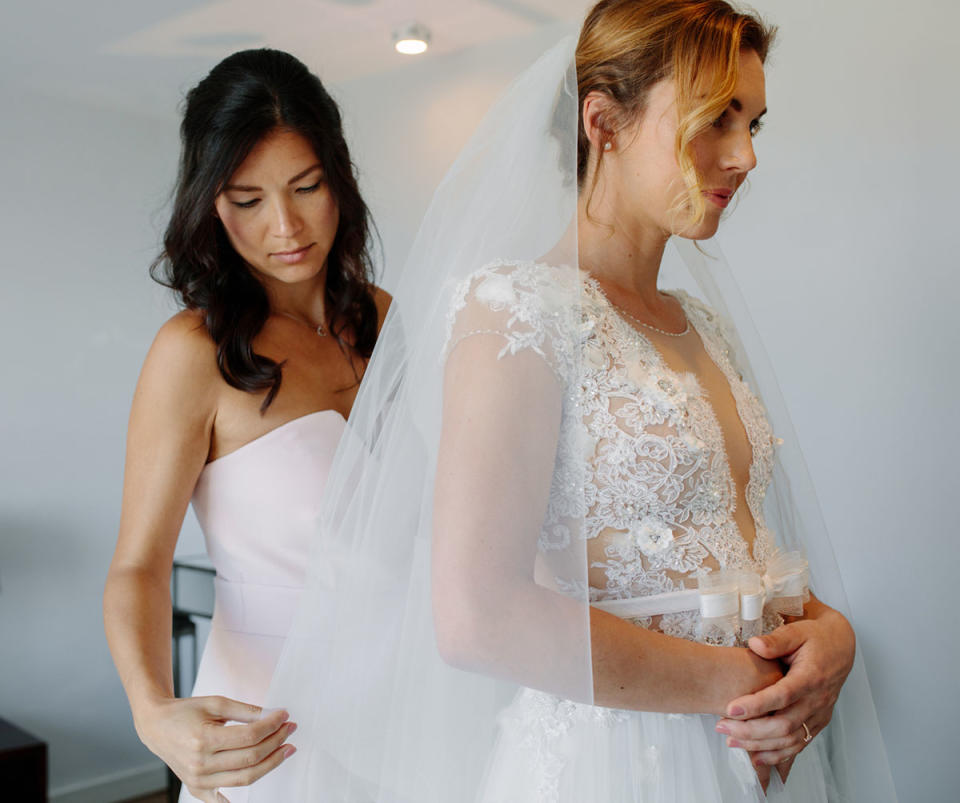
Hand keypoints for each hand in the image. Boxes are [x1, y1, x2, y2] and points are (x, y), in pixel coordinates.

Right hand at [134, 696, 295, 801]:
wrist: (157, 727)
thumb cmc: (186, 712)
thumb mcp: (216, 703)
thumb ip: (245, 710)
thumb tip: (273, 715)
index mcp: (204, 740)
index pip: (250, 736)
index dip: (272, 725)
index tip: (285, 715)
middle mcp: (200, 764)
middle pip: (250, 758)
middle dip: (276, 743)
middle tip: (290, 729)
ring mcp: (198, 780)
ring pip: (244, 778)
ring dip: (270, 763)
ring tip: (286, 748)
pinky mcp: (196, 788)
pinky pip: (222, 798)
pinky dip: (238, 797)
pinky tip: (256, 783)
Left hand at [715, 608, 854, 776]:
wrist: (840, 647)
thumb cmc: (815, 638)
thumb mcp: (797, 631)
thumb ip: (776, 640)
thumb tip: (755, 644)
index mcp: (811, 677)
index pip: (782, 696)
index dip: (756, 705)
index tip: (730, 709)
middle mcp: (817, 700)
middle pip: (784, 724)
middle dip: (750, 730)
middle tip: (721, 726)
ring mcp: (819, 714)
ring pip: (790, 739)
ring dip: (759, 745)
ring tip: (730, 740)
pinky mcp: (817, 722)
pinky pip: (799, 744)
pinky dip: (778, 755)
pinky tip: (756, 757)